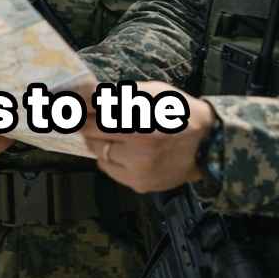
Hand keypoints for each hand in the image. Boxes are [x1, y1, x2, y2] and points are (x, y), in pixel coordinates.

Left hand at [76, 80, 214, 192]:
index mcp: (141, 123)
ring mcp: (138, 171)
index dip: (80, 110)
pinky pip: (109, 170)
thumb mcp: (154, 92)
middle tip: (87, 117)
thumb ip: (121, 94)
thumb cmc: (179, 112)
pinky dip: (109, 158)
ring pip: (98, 154)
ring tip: (111, 133)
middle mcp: (138, 150)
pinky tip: (121, 149)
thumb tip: (89, 94)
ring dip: (98, 142)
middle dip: (87, 125)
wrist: (208, 144)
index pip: (94, 118)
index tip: (70, 104)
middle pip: (91, 136)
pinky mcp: (139, 185)